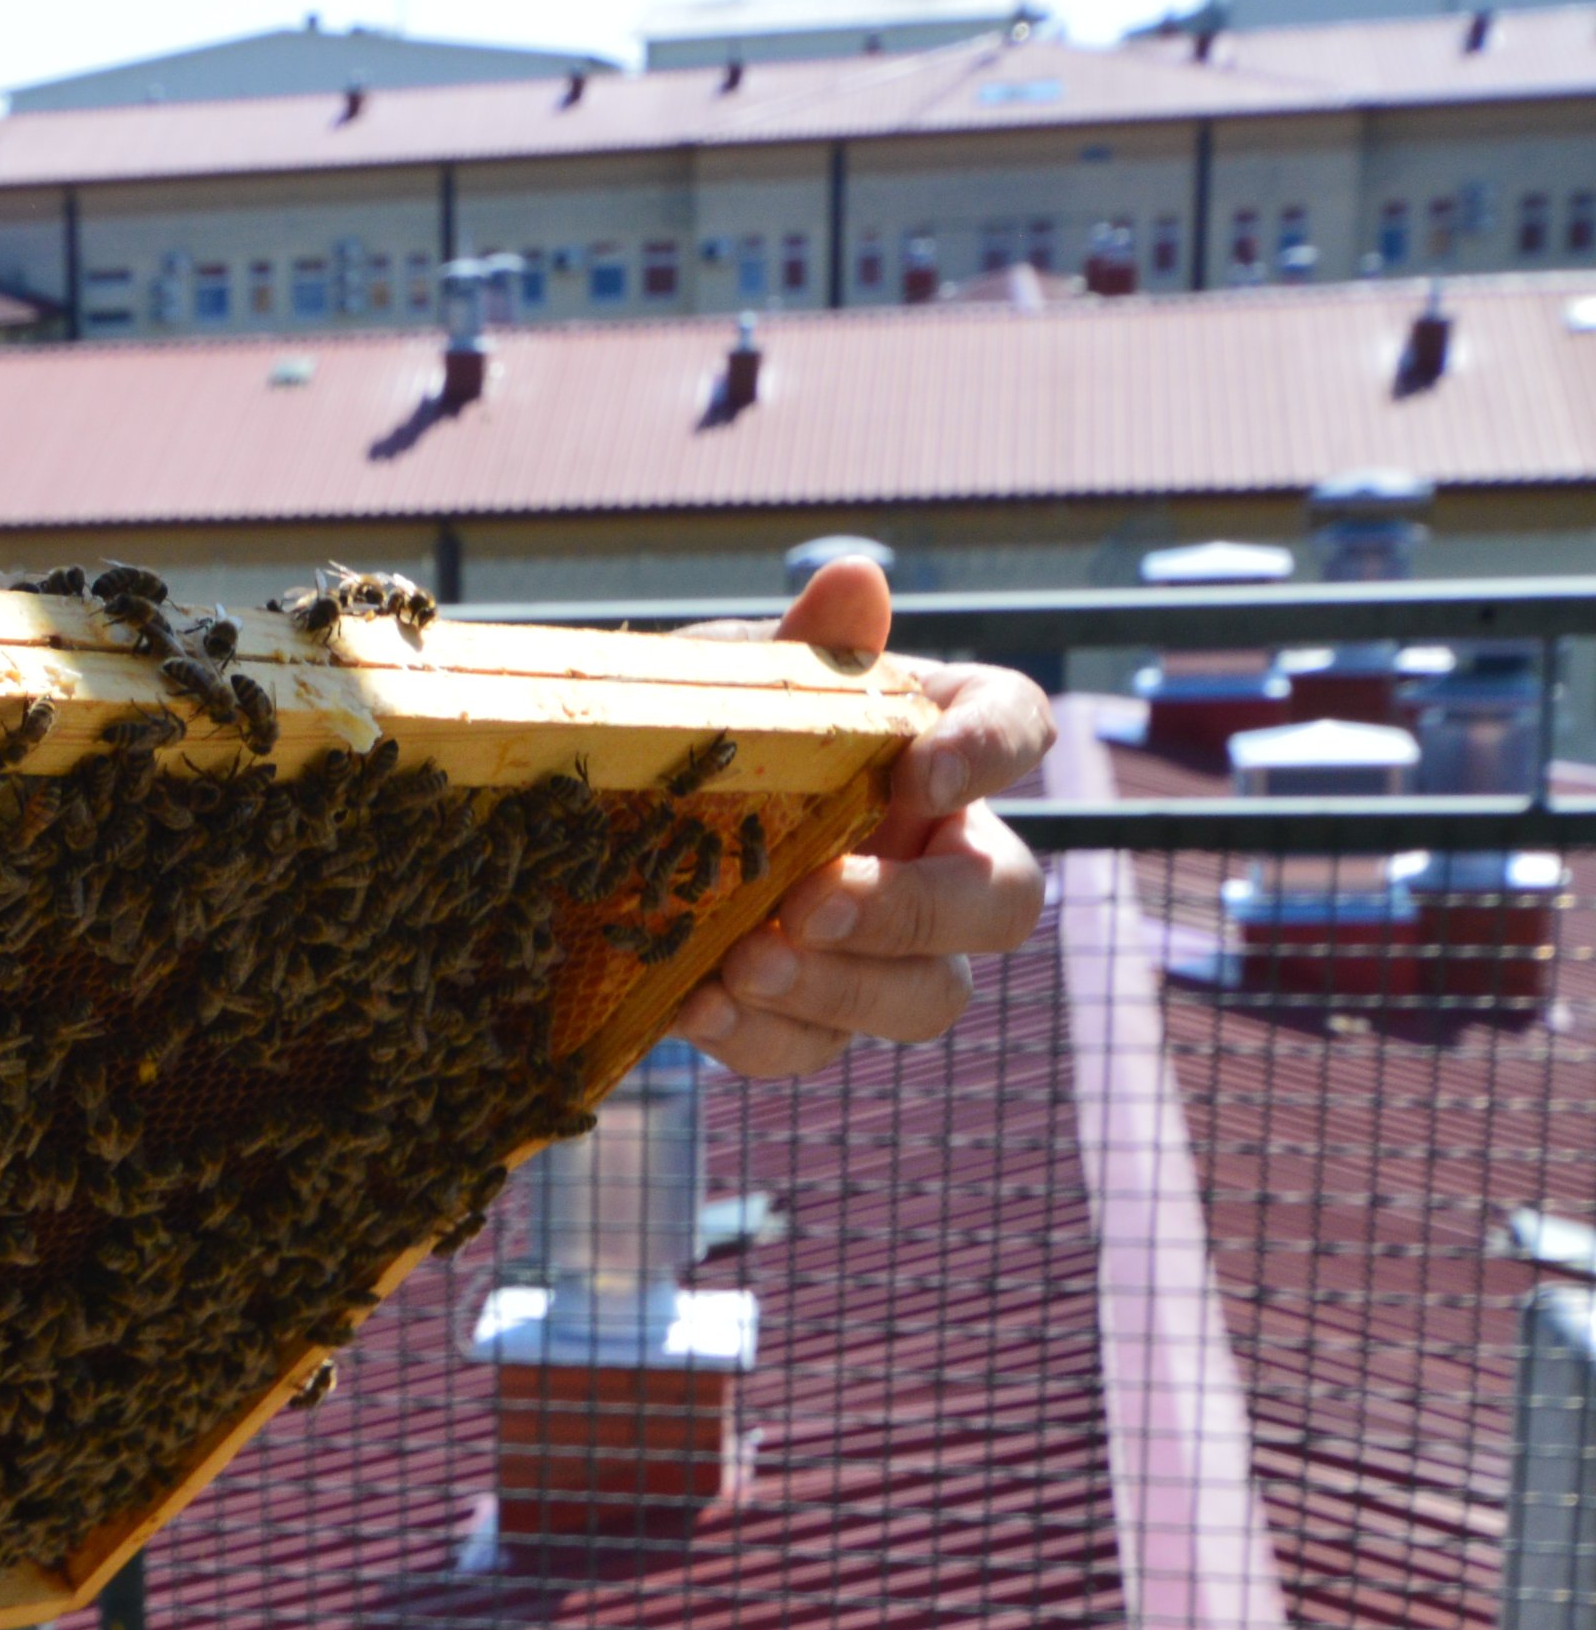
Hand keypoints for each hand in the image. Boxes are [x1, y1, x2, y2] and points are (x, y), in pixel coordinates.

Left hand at [670, 558, 1050, 1078]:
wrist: (613, 823)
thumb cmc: (705, 729)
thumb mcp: (733, 684)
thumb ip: (800, 650)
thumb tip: (853, 581)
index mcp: (935, 743)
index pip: (1016, 726)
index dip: (990, 754)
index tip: (924, 770)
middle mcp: (939, 852)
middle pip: (1000, 901)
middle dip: (913, 911)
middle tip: (813, 902)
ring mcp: (884, 950)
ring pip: (926, 996)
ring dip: (841, 989)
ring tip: (746, 963)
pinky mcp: (810, 1019)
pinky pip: (812, 1049)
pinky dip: (756, 1035)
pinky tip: (693, 1005)